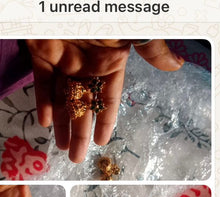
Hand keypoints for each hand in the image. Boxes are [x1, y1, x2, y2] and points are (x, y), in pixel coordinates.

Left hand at [26, 39, 183, 162]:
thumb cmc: (104, 7)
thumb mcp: (132, 29)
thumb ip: (151, 49)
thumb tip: (178, 64)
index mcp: (110, 60)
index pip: (108, 98)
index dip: (105, 121)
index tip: (101, 143)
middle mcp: (87, 63)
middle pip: (84, 105)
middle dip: (80, 132)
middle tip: (77, 158)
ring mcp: (64, 58)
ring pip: (62, 98)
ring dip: (62, 124)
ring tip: (61, 148)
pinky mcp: (41, 51)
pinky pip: (42, 81)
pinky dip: (43, 101)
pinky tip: (45, 122)